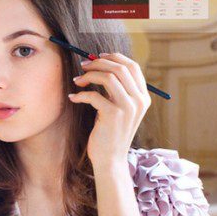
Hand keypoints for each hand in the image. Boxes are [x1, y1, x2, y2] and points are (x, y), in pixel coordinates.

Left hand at [68, 53, 150, 167]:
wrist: (110, 158)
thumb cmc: (109, 131)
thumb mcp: (118, 108)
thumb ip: (116, 89)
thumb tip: (98, 64)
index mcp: (143, 96)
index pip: (132, 66)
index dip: (114, 57)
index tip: (97, 57)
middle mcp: (139, 100)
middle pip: (120, 68)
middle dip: (98, 63)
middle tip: (82, 66)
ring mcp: (128, 107)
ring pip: (108, 77)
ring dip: (89, 75)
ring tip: (77, 81)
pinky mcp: (113, 114)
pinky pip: (94, 94)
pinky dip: (80, 94)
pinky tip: (73, 98)